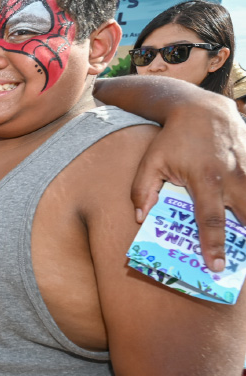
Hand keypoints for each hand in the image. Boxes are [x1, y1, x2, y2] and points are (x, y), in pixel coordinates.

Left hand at [131, 95, 245, 271]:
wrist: (202, 109)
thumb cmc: (173, 138)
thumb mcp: (151, 162)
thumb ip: (142, 191)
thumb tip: (140, 218)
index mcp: (205, 179)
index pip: (211, 220)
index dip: (214, 246)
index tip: (216, 266)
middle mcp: (233, 177)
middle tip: (238, 264)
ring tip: (245, 246)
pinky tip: (245, 219)